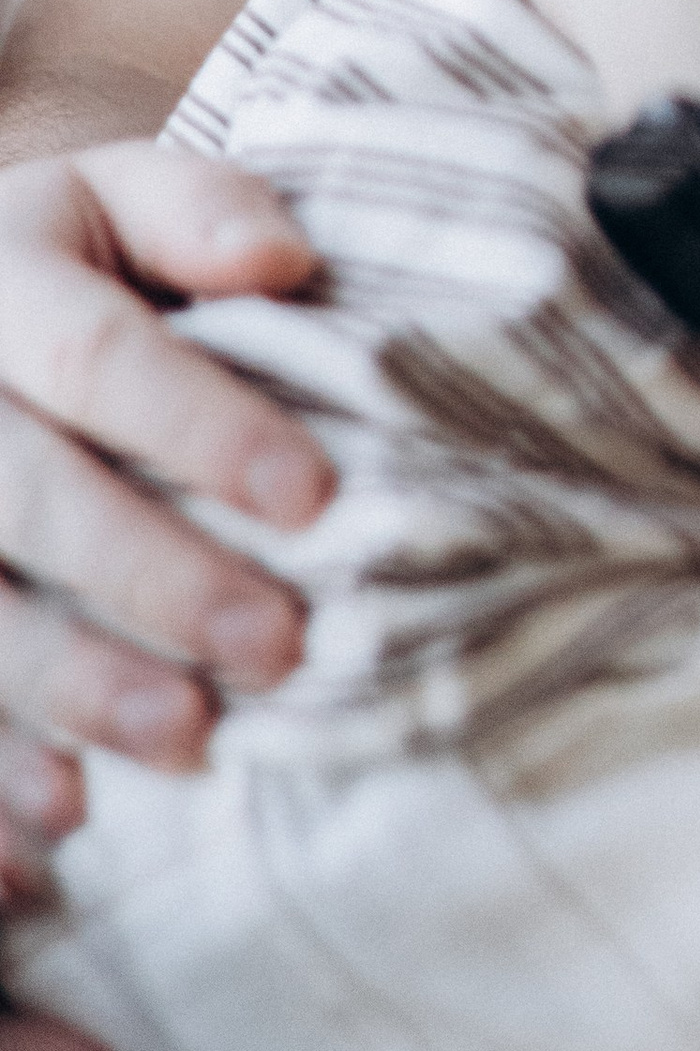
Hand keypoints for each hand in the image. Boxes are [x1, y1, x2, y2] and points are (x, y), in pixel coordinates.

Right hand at [0, 143, 323, 1050]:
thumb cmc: (59, 261)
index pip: (101, 356)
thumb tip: (284, 262)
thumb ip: (197, 211)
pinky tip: (37, 852)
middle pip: (31, 496)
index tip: (317, 500)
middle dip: (151, 577)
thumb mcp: (112, 198)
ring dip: (62, 688)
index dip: (202, 425)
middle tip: (275, 650)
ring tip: (179, 743)